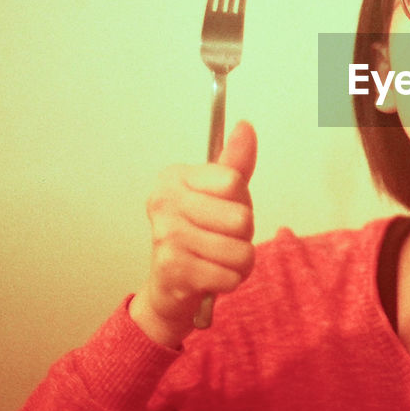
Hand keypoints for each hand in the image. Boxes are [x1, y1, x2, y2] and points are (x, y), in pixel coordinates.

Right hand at [130, 121, 257, 347]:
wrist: (169, 284)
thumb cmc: (199, 232)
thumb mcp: (220, 193)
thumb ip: (235, 162)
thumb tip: (245, 126)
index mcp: (174, 177)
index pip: (234, 182)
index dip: (240, 200)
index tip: (223, 207)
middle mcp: (164, 203)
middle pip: (241, 218)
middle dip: (243, 235)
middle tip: (222, 238)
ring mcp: (166, 236)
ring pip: (240, 251)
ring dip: (239, 261)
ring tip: (219, 258)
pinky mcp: (173, 270)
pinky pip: (230, 276)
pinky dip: (230, 280)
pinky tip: (212, 275)